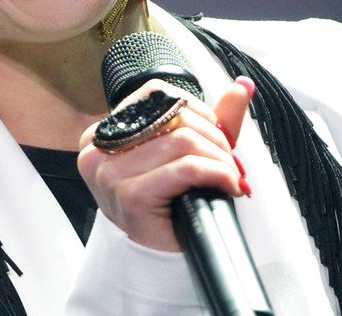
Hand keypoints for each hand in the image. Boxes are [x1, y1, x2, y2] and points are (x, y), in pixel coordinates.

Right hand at [77, 76, 254, 251]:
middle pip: (175, 117)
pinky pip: (187, 169)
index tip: (215, 134)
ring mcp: (111, 173)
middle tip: (230, 161)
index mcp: (105, 132)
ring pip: (184, 141)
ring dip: (220, 158)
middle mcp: (100, 149)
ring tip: (230, 175)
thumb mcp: (187, 152)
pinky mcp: (130, 195)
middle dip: (215, 137)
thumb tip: (242, 86)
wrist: (157, 255)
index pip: (157, 94)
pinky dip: (217, 174)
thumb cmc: (167, 203)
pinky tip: (228, 185)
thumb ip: (212, 118)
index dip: (197, 109)